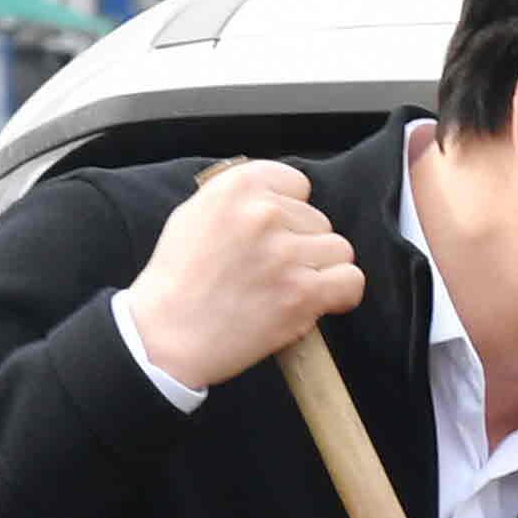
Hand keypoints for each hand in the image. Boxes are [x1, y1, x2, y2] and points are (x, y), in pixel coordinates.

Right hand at [116, 160, 363, 390]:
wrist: (167, 334)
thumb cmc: (179, 279)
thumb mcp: (196, 214)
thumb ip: (241, 199)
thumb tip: (281, 197)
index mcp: (235, 187)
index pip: (297, 183)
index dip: (290, 210)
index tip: (275, 232)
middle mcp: (262, 214)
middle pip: (320, 220)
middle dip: (303, 245)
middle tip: (271, 270)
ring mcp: (284, 253)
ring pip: (339, 250)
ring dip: (321, 270)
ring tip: (288, 287)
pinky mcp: (302, 293)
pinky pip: (351, 281)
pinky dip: (341, 294)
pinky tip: (317, 301)